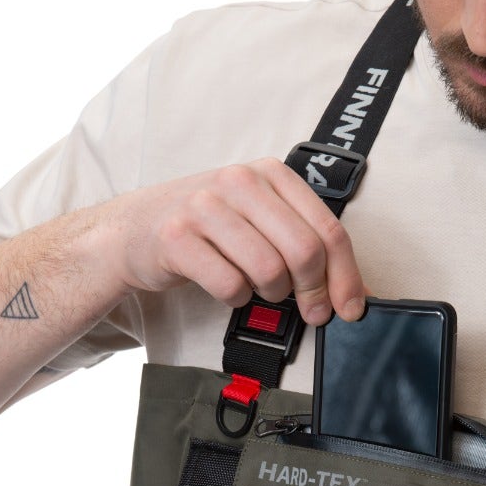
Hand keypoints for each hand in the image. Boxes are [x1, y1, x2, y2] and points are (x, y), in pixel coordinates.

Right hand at [101, 158, 365, 323]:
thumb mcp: (259, 219)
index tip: (350, 309)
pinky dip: (236, 298)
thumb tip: (351, 292)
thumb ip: (303, 242)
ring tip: (259, 288)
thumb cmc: (208, 228)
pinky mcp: (177, 238)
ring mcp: (205, 206)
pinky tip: (228, 288)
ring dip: (271, 294)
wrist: (134, 230)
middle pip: (304, 251)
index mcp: (271, 173)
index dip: (346, 277)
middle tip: (311, 312)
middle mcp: (240, 181)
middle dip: (314, 292)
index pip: (328, 229)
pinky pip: (230, 285)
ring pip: (269, 270)